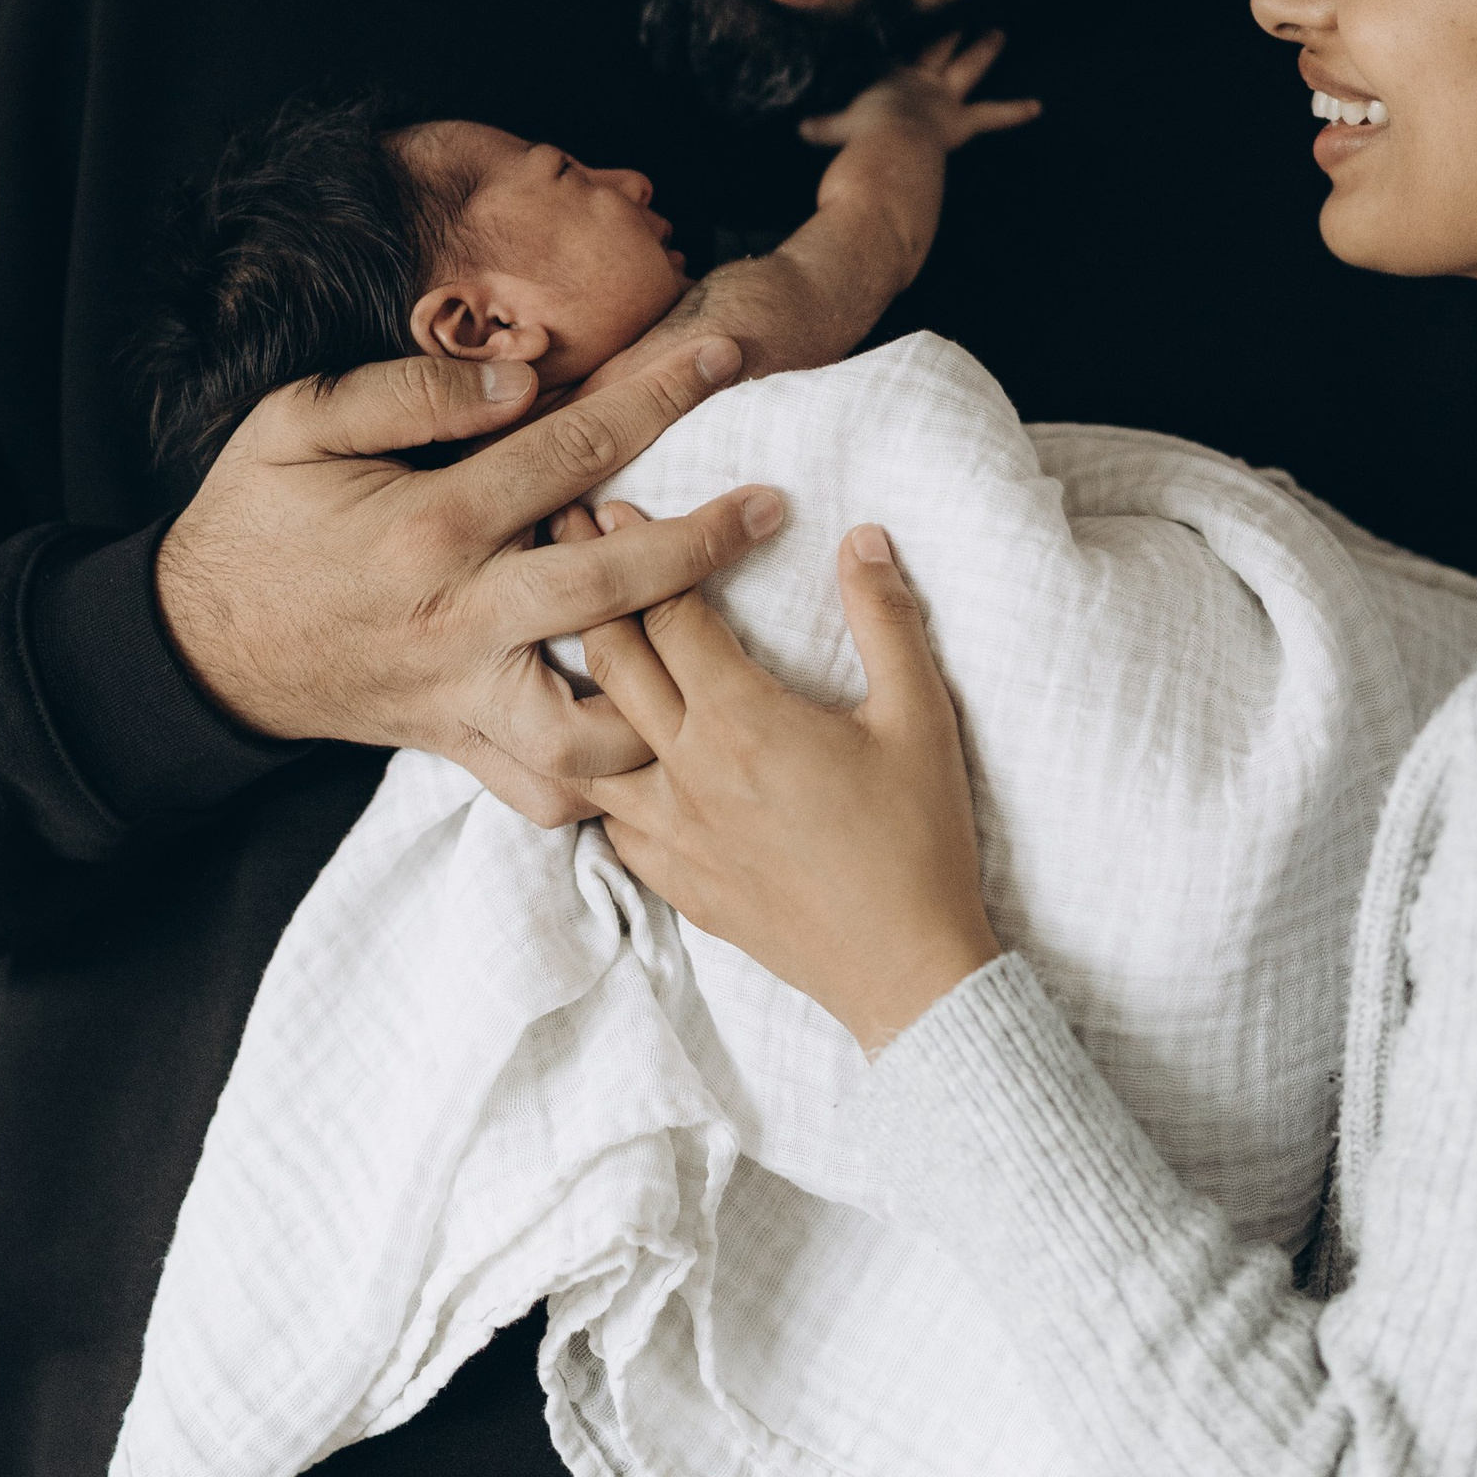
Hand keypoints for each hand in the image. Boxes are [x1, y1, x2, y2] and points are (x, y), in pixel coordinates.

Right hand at [154, 339, 784, 827]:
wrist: (194, 646)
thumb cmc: (254, 521)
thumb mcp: (296, 423)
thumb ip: (409, 392)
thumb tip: (521, 379)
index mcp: (427, 529)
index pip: (567, 452)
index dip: (654, 398)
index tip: (725, 356)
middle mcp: (457, 622)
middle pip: (609, 590)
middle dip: (703, 545)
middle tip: (771, 505)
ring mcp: (462, 699)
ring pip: (592, 735)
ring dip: (667, 695)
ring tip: (724, 646)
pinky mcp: (458, 748)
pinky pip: (548, 795)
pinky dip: (610, 783)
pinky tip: (660, 736)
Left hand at [583, 522, 1000, 1053]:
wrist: (905, 970)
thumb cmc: (919, 840)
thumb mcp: (920, 717)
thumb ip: (886, 619)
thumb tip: (864, 538)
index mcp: (743, 720)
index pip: (669, 615)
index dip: (639, 552)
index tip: (613, 506)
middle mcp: (690, 771)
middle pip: (612, 663)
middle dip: (584, 590)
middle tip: (561, 537)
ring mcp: (673, 832)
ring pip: (590, 742)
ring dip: (574, 682)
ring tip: (555, 638)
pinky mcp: (677, 881)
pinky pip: (608, 819)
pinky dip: (592, 777)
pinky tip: (592, 757)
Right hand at [798, 28, 1041, 160]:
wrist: (885, 145)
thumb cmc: (858, 134)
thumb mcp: (832, 127)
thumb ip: (820, 126)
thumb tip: (798, 127)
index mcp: (889, 78)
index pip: (898, 54)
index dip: (905, 41)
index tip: (911, 21)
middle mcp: (919, 80)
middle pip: (937, 48)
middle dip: (951, 31)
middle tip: (964, 13)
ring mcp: (944, 96)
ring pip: (969, 67)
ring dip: (984, 49)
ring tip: (1000, 33)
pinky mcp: (962, 120)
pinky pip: (993, 115)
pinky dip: (1015, 112)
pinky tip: (1038, 108)